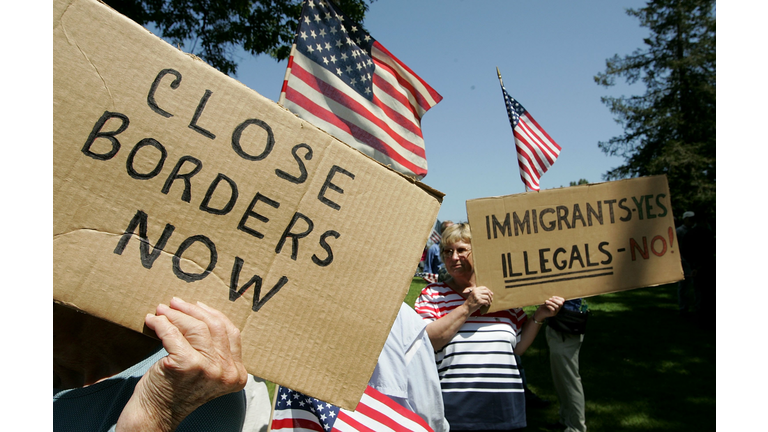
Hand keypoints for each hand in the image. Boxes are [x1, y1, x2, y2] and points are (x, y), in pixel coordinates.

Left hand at [116, 298, 247, 431]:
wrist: (156, 415)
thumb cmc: (177, 391)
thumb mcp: (207, 371)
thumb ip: (214, 351)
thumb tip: (202, 312)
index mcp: (238, 374)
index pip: (231, 333)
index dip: (213, 315)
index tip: (196, 306)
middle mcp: (228, 372)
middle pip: (214, 327)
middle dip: (192, 310)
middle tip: (174, 302)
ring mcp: (209, 369)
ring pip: (195, 327)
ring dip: (175, 315)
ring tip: (161, 310)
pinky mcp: (186, 365)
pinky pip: (173, 334)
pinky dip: (161, 324)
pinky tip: (152, 321)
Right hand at [462, 286, 492, 313]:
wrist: (466, 307)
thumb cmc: (471, 302)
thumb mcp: (473, 294)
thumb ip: (479, 292)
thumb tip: (490, 292)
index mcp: (475, 289)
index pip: (484, 288)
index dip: (489, 290)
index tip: (491, 294)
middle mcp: (476, 292)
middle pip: (487, 292)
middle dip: (490, 296)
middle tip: (491, 300)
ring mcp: (477, 297)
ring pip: (487, 297)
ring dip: (489, 301)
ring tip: (489, 303)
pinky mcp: (479, 301)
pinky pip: (486, 301)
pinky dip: (487, 304)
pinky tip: (486, 305)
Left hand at [533, 296, 564, 321]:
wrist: (540, 312)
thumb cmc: (544, 305)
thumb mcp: (547, 300)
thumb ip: (550, 298)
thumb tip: (552, 296)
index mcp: (558, 304)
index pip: (562, 300)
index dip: (558, 297)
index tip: (552, 296)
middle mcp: (558, 308)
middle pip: (561, 303)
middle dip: (555, 300)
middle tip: (550, 299)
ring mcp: (556, 311)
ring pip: (556, 306)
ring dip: (551, 303)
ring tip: (546, 301)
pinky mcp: (552, 314)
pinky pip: (553, 309)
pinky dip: (549, 306)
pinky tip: (546, 305)